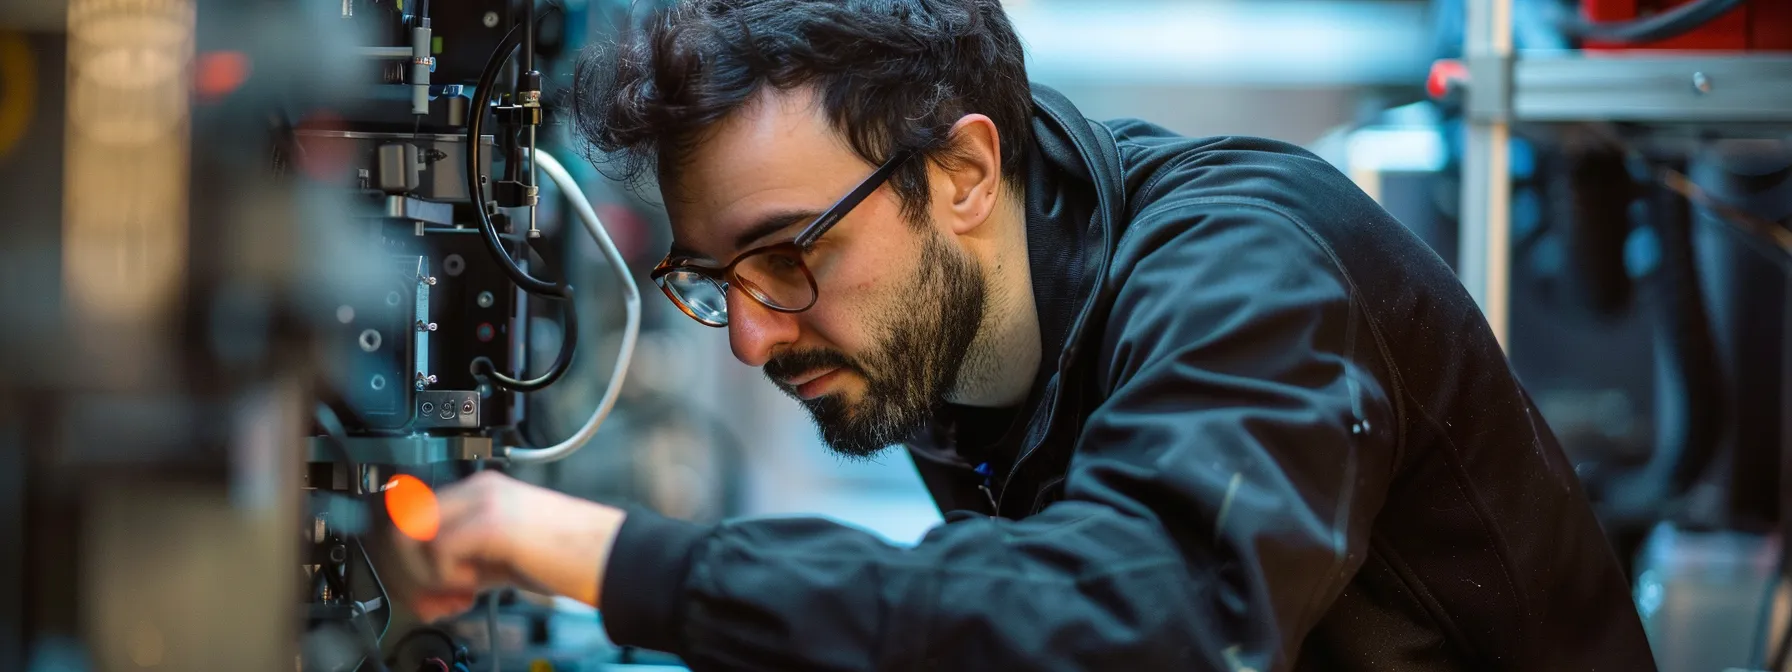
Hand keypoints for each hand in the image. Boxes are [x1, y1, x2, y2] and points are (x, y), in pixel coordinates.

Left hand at [394, 470, 626, 621]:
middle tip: (433, 601)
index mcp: (482, 491)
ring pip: (413, 535)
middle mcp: (479, 489)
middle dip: (408, 571)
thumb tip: (426, 592)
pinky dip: (446, 577)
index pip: (416, 516)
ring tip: (460, 594)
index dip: (408, 559)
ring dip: (427, 576)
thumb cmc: (567, 558)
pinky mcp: (491, 522)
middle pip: (404, 521)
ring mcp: (484, 501)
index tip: (425, 592)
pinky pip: (439, 549)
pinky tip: (474, 587)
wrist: (607, 557)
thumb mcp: (501, 559)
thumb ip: (462, 567)